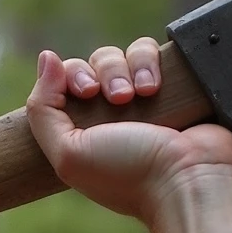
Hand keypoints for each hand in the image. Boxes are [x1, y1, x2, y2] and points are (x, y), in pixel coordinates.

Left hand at [27, 42, 231, 223]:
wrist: (188, 179)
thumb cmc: (128, 175)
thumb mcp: (69, 155)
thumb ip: (44, 111)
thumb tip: (46, 57)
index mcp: (84, 131)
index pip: (67, 80)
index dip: (73, 75)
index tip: (87, 92)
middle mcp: (112, 115)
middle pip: (98, 61)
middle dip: (107, 71)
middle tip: (121, 98)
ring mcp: (144, 100)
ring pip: (127, 53)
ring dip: (131, 67)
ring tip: (144, 93)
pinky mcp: (173, 86)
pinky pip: (156, 54)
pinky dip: (151, 63)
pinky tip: (155, 87)